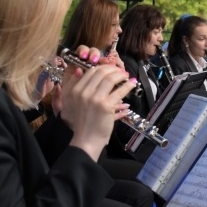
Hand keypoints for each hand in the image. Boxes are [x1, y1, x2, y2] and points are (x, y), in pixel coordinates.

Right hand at [61, 46, 133, 160]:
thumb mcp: (74, 102)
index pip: (91, 71)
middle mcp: (83, 92)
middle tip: (121, 71)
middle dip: (113, 69)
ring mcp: (95, 98)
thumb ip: (77, 87)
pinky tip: (132, 84)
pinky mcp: (106, 105)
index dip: (104, 67)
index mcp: (75, 90)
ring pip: (111, 79)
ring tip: (127, 76)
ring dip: (121, 75)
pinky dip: (128, 85)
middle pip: (101, 72)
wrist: (86, 139)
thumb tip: (80, 70)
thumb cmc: (82, 122)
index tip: (112, 69)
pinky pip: (120, 91)